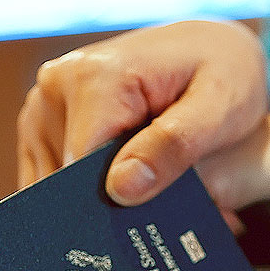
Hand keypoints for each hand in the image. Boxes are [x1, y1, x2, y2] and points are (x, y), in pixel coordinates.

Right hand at [15, 19, 269, 201]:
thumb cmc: (224, 73)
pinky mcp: (45, 118)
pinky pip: (55, 172)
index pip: (81, 171)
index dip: (114, 208)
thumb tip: (121, 190)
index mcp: (95, 78)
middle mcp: (57, 85)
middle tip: (163, 215)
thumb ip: (173, 147)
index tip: (152, 224)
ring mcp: (45, 102)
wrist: (211, 45)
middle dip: (112, 206)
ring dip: (101, 200)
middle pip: (65, 178)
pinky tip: (129, 183)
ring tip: (152, 192)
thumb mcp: (219, 109)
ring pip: (57, 182)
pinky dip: (89, 189)